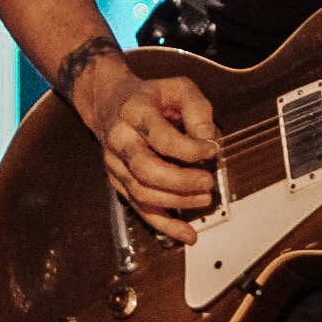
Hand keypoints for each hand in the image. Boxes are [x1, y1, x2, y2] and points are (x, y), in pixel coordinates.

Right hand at [91, 71, 220, 243]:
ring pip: (143, 194)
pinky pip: (140, 209)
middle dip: (182, 182)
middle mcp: (120, 140)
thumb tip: (208, 139)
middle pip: (146, 170)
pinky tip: (186, 234)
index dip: (190, 149)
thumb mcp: (178, 88)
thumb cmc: (150, 96)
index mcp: (134, 112)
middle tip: (208, 181)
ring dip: (178, 202)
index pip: (161, 137)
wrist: (109, 101)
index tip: (212, 149)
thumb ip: (197, 109)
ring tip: (205, 199)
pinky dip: (165, 225)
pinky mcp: (119, 183)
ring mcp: (116, 165)